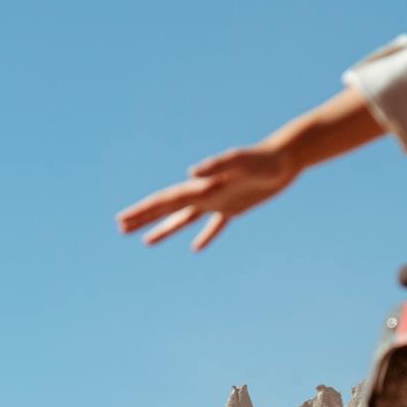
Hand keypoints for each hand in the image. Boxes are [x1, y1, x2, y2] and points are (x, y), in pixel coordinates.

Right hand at [117, 144, 296, 251]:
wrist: (285, 157)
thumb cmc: (264, 159)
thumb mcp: (242, 162)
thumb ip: (218, 165)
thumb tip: (192, 172)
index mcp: (201, 186)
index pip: (165, 201)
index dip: (143, 212)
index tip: (122, 220)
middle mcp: (205, 193)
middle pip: (168, 209)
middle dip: (143, 219)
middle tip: (120, 228)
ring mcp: (218, 201)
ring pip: (185, 219)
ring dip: (165, 229)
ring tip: (146, 242)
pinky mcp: (235, 207)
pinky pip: (215, 226)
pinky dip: (205, 237)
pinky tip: (196, 248)